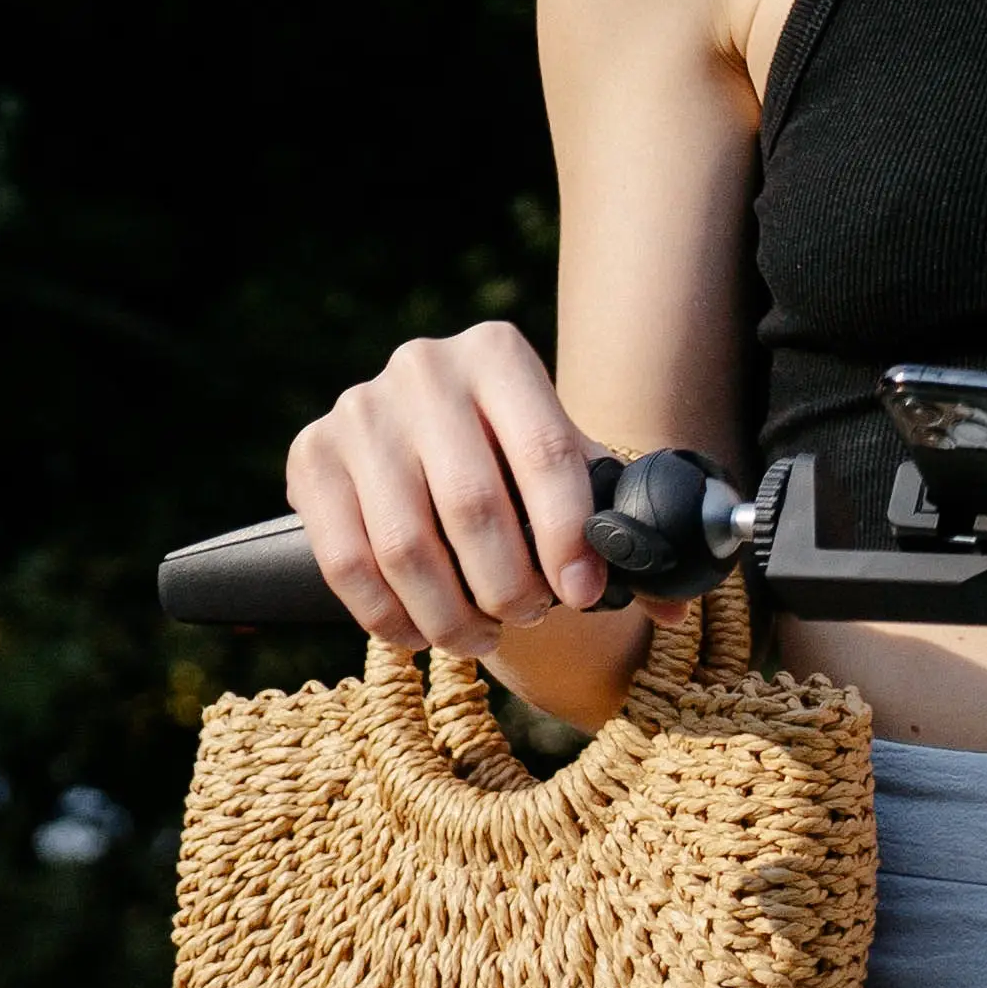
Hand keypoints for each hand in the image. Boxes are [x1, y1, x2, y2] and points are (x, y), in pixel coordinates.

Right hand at [283, 320, 614, 652]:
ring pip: (405, 544)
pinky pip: (346, 562)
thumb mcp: (569, 465)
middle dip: (509, 585)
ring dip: (450, 612)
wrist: (427, 431)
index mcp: (498, 352)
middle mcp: (422, 368)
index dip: (568, 536)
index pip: (545, 453)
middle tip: (530, 617)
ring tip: (480, 634)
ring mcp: (357, 411)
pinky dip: (388, 616)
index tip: (583, 594)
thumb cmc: (513, 456)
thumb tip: (677, 600)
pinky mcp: (309, 456)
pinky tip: (421, 631)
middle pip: (472, 505)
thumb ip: (623, 523)